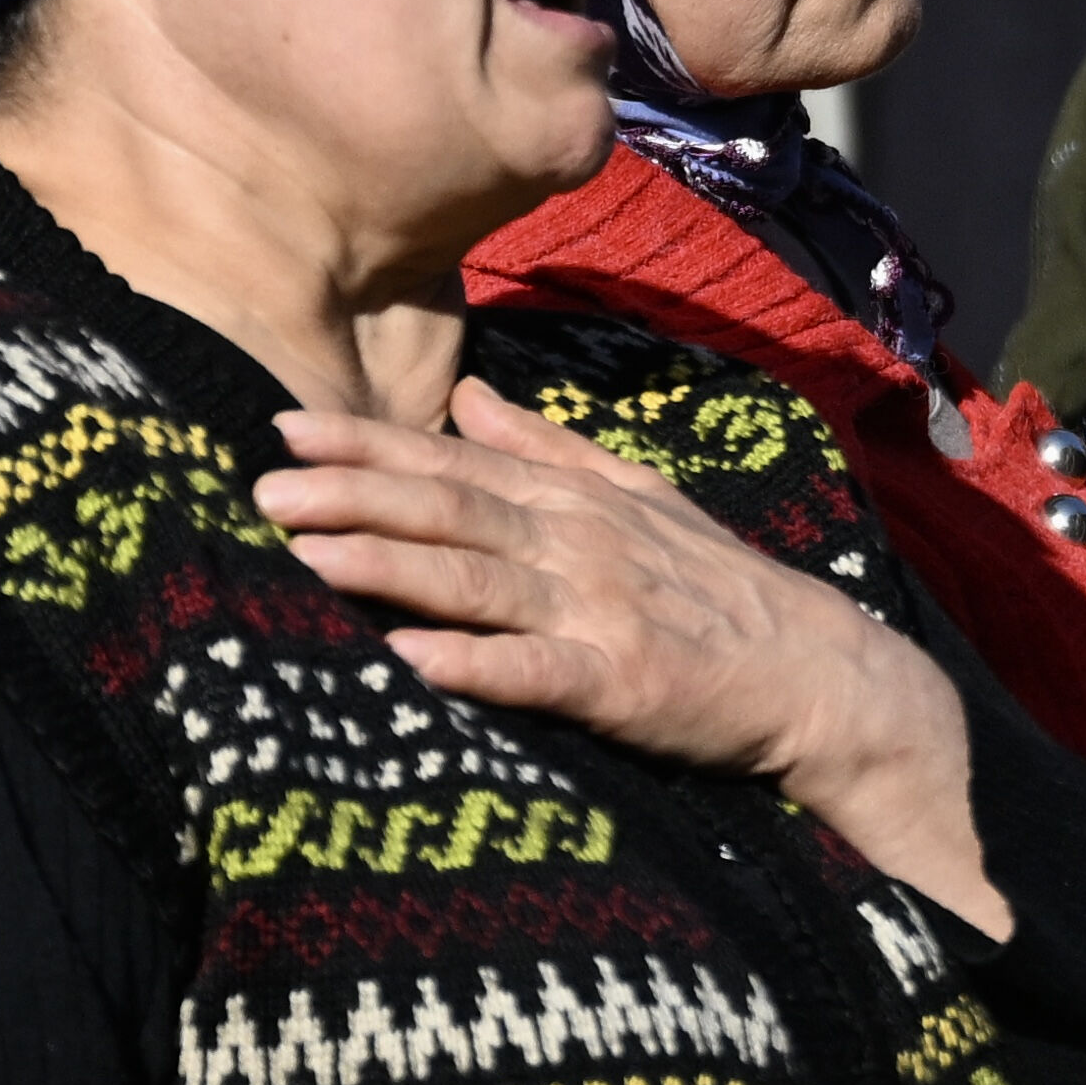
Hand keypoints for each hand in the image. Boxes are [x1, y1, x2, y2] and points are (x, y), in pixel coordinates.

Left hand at [261, 383, 1002, 927]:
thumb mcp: (638, 499)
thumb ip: (545, 450)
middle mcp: (580, 546)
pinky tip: (412, 661)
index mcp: (574, 503)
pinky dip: (476, 666)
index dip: (366, 447)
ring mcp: (601, 614)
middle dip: (354, 497)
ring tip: (309, 557)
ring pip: (478, 582)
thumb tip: (461, 400)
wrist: (821, 674)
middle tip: (264, 487)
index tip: (282, 427)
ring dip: (392, 567)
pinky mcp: (624, 685)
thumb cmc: (719, 591)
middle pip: (450, 514)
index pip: (453, 465)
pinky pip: (538, 674)